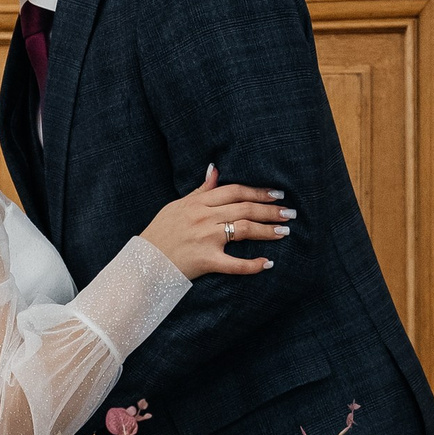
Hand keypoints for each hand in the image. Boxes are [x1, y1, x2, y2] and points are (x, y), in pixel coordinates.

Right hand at [145, 165, 294, 278]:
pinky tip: (267, 263)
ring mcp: (205, 239)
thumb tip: (215, 169)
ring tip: (285, 232)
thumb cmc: (160, 233)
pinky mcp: (206, 261)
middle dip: (271, 210)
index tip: (277, 194)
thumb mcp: (177, 205)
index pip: (235, 191)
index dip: (258, 191)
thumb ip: (200, 190)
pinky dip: (253, 265)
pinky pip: (234, 264)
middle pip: (245, 209)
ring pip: (244, 230)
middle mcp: (204, 218)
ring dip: (268, 230)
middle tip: (290, 213)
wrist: (143, 262)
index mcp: (198, 203)